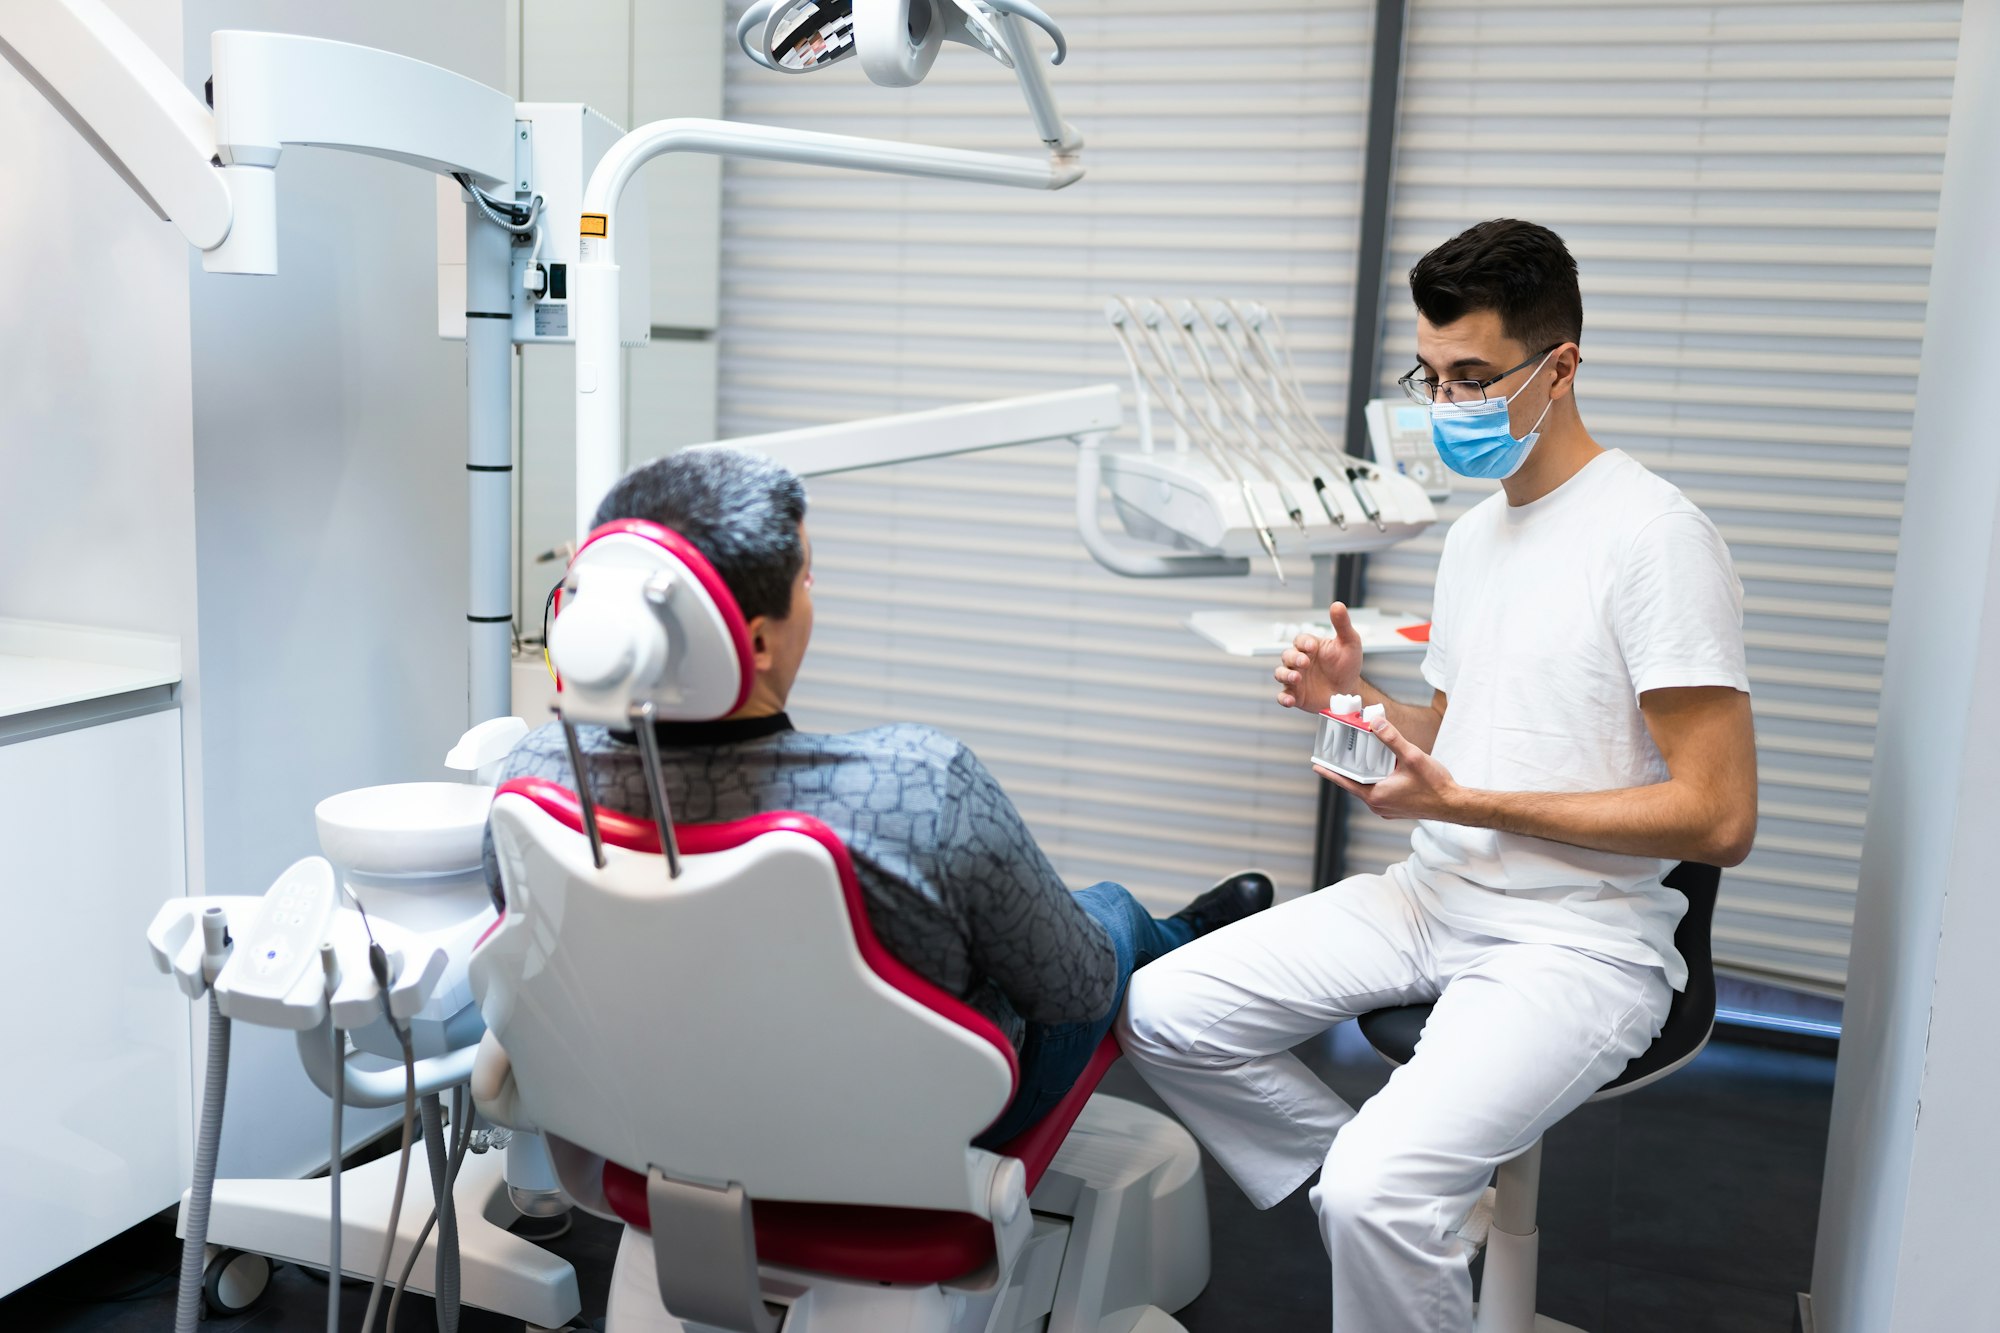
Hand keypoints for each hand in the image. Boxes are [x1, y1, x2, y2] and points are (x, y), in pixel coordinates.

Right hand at [1274, 601, 1363, 711]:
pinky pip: (1283, 696)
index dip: (1303, 643)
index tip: (1312, 647)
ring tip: (1296, 678)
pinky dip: (1283, 698)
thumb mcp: (1349, 643)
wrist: (1350, 690)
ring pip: (1280, 673)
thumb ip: (1342, 624)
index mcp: (1310, 647)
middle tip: (1305, 663)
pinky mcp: (1296, 696)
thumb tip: (1337, 604)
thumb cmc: (1347, 665)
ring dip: (1286, 675)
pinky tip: (1289, 700)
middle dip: (1294, 658)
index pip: (1299, 640)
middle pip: (1287, 656)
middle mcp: (1299, 662)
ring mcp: (1296, 679)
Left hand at [1317, 718, 1464, 823]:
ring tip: (1360, 759)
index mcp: (1376, 795)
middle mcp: (1378, 805)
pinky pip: (1378, 793)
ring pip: (1368, 788)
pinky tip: (1381, 769)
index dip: (1330, 772)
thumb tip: (1375, 722)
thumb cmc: (1435, 785)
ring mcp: (1386, 809)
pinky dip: (1375, 781)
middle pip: (1356, 784)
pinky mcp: (1396, 809)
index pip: (1346, 782)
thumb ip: (1392, 739)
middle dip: (1348, 769)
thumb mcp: (1412, 757)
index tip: (1316, 765)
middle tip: (1339, 754)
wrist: (1454, 805)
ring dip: (1363, 775)